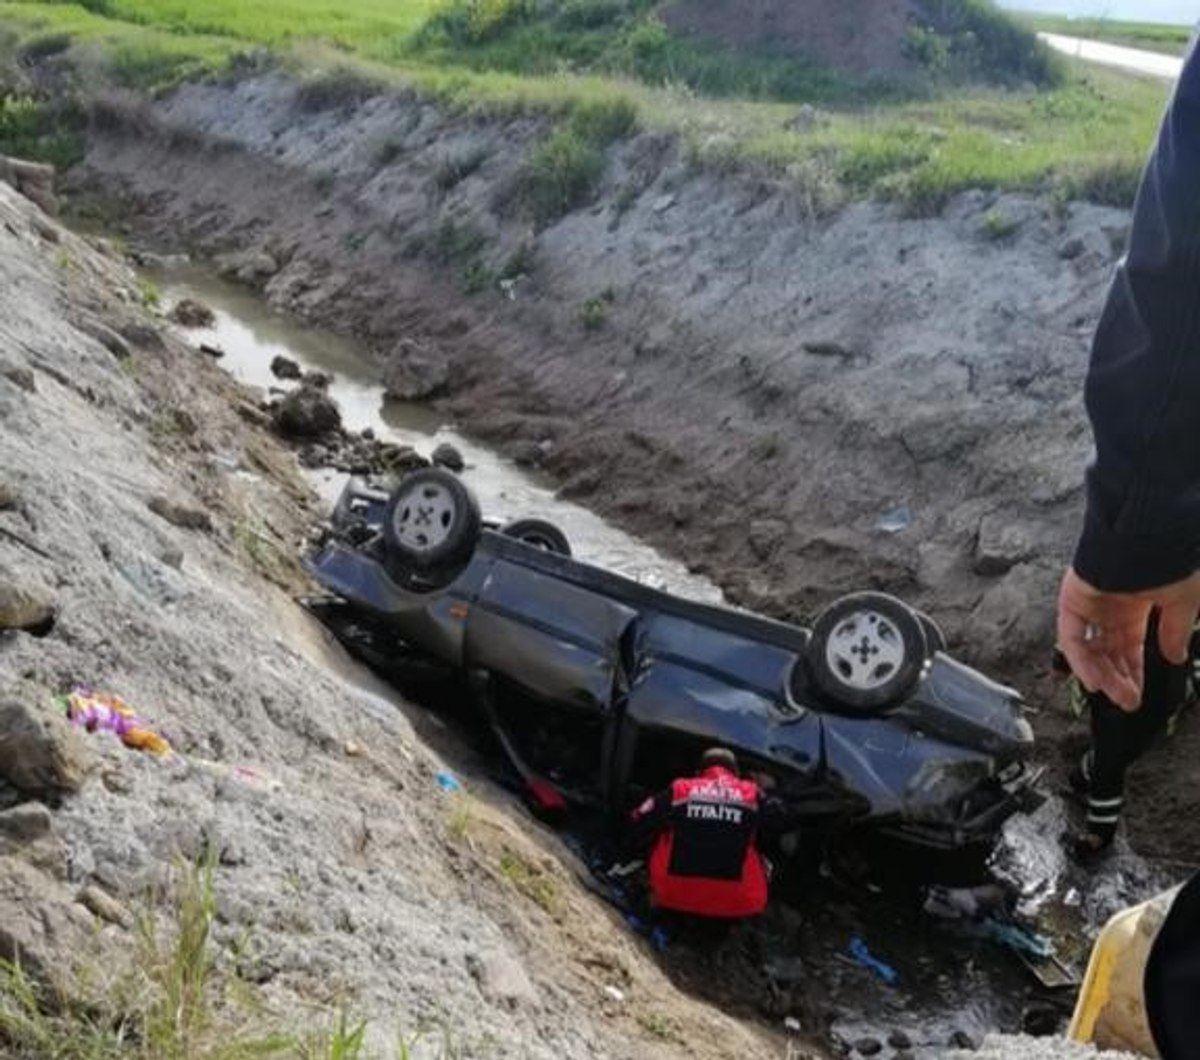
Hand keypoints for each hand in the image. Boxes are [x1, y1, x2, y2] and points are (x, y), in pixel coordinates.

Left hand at [1056, 567, 1199, 710]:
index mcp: (1135, 603)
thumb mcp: (1182, 601)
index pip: (1129, 646)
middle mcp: (1109, 604)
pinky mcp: (1072, 598)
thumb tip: (1176, 656)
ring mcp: (1089, 601)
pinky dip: (1081, 659)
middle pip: (1108, 650)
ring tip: (1116, 696)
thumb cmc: (1169, 559)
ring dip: (1102, 674)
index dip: (1134, 670)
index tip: (1139, 694)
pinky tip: (1095, 680)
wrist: (1149, 532)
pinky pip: (1072, 635)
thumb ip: (1174, 631)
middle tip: (1128, 701)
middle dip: (1119, 678)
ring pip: (1089, 646)